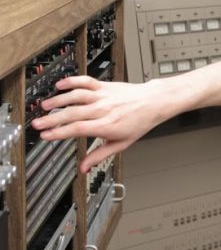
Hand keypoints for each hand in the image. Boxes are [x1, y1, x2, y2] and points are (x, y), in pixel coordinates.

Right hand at [30, 76, 168, 172]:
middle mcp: (103, 109)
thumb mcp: (122, 143)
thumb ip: (100, 155)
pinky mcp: (104, 86)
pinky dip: (72, 81)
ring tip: (44, 106)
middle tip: (37, 124)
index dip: (60, 133)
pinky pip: (86, 81)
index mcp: (107, 126)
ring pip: (77, 96)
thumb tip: (84, 168)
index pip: (78, 129)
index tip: (45, 136)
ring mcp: (103, 96)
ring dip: (59, 100)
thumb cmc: (139, 122)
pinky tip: (60, 85)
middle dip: (52, 119)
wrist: (154, 102)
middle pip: (73, 113)